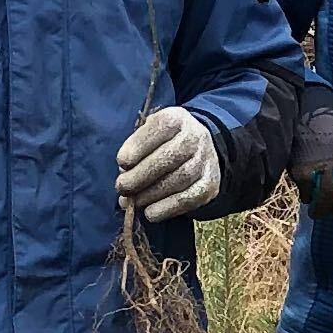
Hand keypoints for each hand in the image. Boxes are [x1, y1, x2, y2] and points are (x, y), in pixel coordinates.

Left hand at [117, 105, 222, 221]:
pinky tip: (150, 213)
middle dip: (142, 175)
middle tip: (122, 187)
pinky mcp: (210, 183)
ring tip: (132, 202)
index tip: (121, 162)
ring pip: (181, 178)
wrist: (198, 148)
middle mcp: (195, 136)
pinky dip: (169, 208)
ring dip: (152, 194)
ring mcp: (206, 160)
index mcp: (177, 119)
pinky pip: (191, 198)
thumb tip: (124, 172)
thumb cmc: (162, 142)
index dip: (139, 146)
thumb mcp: (149, 133)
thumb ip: (136, 148)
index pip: (160, 128)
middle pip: (170, 156)